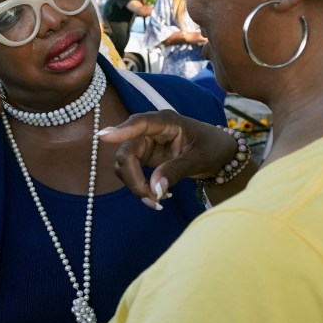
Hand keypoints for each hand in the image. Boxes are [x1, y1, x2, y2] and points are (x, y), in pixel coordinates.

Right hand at [98, 110, 238, 207]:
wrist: (219, 154)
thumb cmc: (212, 148)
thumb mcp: (198, 160)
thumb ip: (176, 171)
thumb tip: (154, 189)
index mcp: (166, 122)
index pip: (140, 123)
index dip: (121, 130)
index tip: (103, 137)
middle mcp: (151, 130)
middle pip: (127, 150)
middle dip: (133, 178)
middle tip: (152, 198)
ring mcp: (145, 143)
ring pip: (124, 163)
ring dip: (135, 185)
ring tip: (158, 200)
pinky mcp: (144, 156)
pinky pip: (130, 172)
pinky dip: (139, 187)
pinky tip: (157, 196)